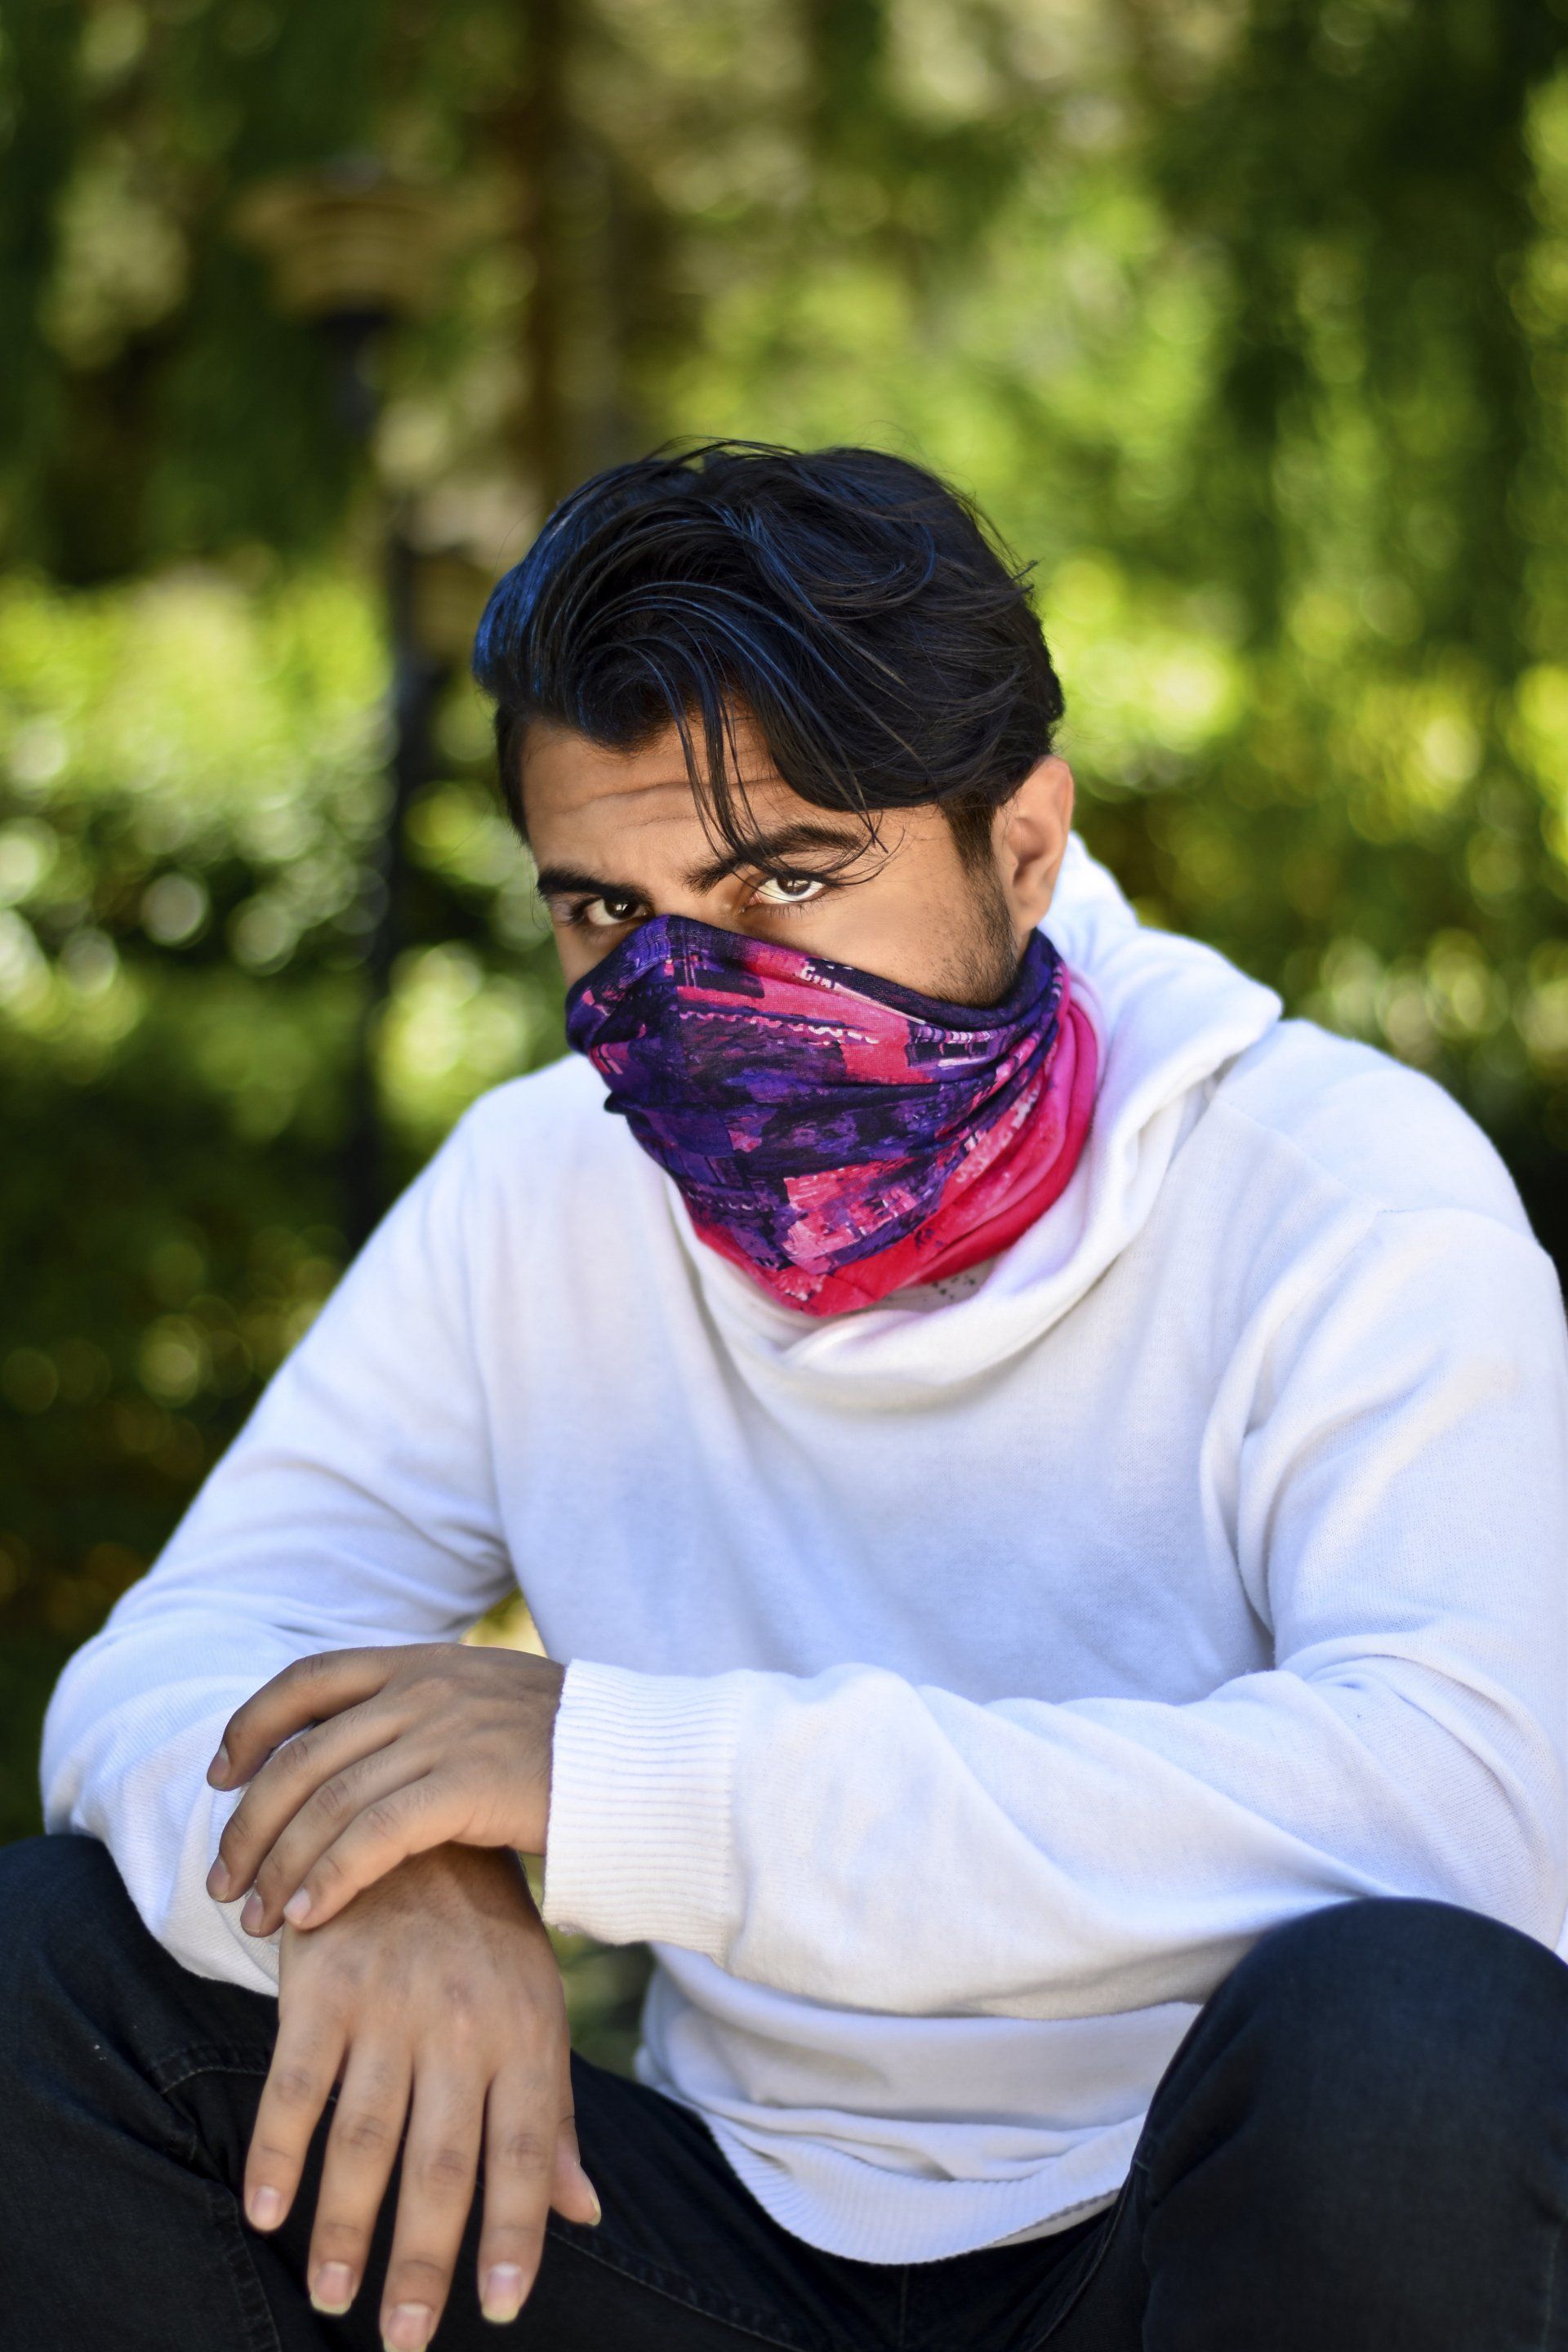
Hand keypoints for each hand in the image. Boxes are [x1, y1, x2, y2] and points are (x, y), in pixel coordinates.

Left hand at [205, 1642, 565, 1935]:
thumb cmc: (582, 1757)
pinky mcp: (469, 1783)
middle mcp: (427, 1687)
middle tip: (224, 1881)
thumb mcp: (493, 1712)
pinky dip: (329, 1879)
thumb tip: (372, 1766)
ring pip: (327, 1799)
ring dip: (280, 1865)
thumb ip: (432, 1725)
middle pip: (302, 1751)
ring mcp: (447, 1730)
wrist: (657, 1764)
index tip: (220, 1775)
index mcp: (427, 1662)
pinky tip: (308, 1919)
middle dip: (250, 1820)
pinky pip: (373, 1835)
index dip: (252, 1724)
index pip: (310, 1677)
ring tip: (255, 1920)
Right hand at [246, 1842, 598, 2348]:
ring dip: (345, 2226)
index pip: (527, 2149)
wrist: (414, 1824)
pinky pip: (295, 2084)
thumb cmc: (484, 1936)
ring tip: (334, 2296)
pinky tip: (267, 2210)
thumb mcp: (536, 2008)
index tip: (499, 2309)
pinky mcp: (325, 1983)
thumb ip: (554, 2113)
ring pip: (364, 2138)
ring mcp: (392, 2002)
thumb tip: (582, 2214)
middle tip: (400, 2339)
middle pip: (443, 2162)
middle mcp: (463, 2022)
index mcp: (527, 2030)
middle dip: (421, 2259)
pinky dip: (278, 2151)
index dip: (514, 2233)